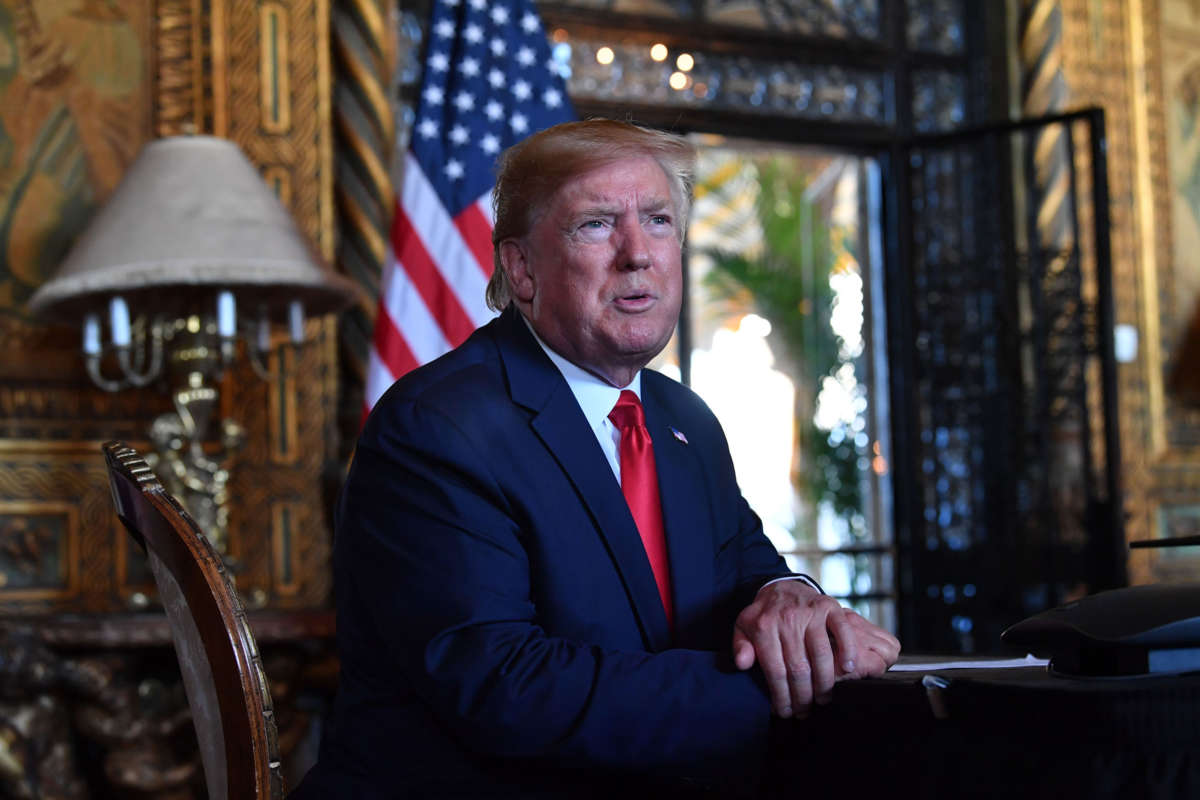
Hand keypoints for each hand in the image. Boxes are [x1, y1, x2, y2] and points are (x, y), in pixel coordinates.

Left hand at [732, 580, 898, 717]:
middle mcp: (788, 618)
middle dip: (803, 697)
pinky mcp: (829, 606)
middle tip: (805, 711)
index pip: (775, 671)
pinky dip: (848, 650)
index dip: (782, 696)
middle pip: (799, 668)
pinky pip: (843, 630)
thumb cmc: (763, 615)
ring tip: (823, 699)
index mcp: (764, 626)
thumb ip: (740, 646)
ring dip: (825, 683)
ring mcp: (810, 611)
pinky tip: (847, 669)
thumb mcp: (743, 628)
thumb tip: (743, 664)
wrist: (781, 587)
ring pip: (821, 655)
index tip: (785, 712)